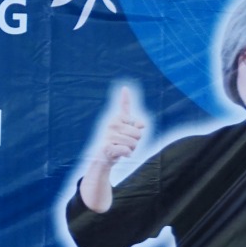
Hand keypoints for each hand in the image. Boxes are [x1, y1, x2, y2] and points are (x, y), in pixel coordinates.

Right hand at [78, 91, 148, 213]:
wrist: (103, 158)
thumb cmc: (117, 144)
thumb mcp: (128, 134)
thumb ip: (135, 126)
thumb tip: (142, 124)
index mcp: (117, 119)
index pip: (124, 106)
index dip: (125, 97)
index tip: (125, 88)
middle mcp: (112, 124)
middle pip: (138, 133)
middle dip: (136, 141)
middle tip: (126, 144)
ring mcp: (109, 135)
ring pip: (134, 143)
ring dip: (132, 149)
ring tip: (122, 149)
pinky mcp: (108, 146)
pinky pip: (127, 150)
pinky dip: (127, 155)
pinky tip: (121, 155)